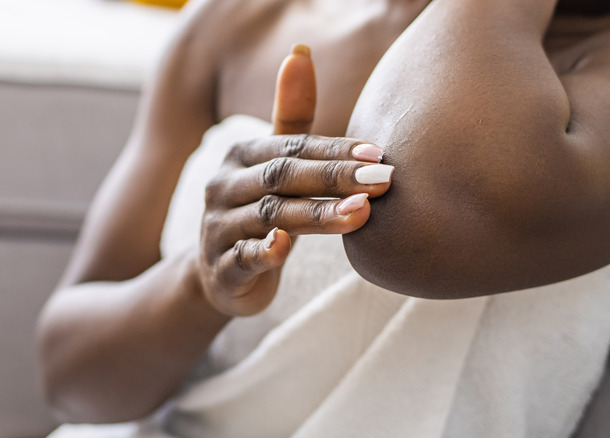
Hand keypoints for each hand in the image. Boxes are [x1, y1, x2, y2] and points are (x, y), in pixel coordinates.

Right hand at [197, 45, 392, 315]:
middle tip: (382, 180)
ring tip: (361, 213)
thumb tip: (301, 52)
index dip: (336, 151)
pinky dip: (264, 252)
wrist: (220, 273)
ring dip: (316, 214)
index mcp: (242, 157)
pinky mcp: (222, 268)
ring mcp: (219, 228)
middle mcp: (225, 186)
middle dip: (334, 178)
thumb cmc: (260, 210)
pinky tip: (285, 246)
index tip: (379, 154)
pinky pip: (242, 257)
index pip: (294, 148)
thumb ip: (290, 117)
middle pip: (283, 177)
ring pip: (270, 216)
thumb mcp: (274, 165)